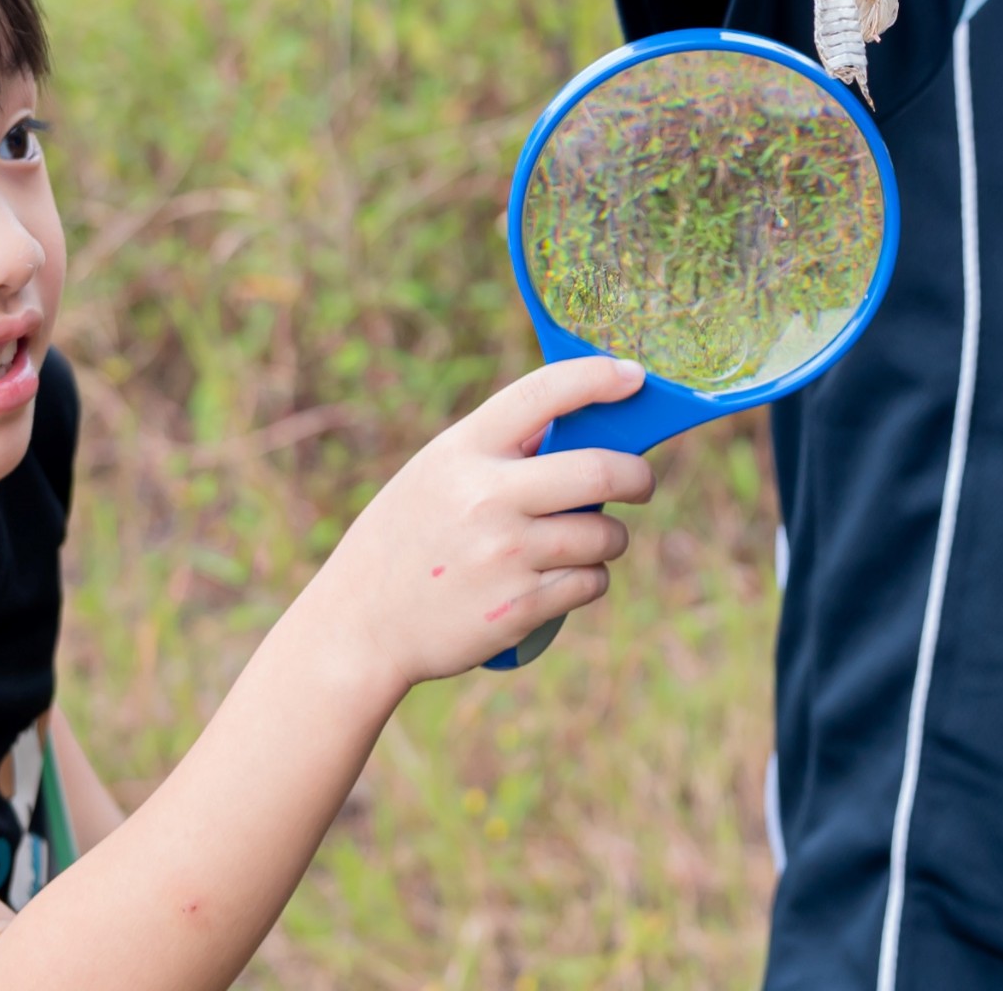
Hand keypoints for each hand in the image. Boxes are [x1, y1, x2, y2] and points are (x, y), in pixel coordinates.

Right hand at [304, 356, 654, 688]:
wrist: (361, 625)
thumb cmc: (407, 538)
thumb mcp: (436, 473)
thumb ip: (499, 450)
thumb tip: (584, 425)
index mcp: (463, 451)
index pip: (542, 393)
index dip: (596, 377)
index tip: (633, 377)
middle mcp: (487, 498)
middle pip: (600, 472)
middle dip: (637, 476)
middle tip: (641, 482)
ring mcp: (505, 555)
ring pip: (605, 536)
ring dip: (611, 538)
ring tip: (589, 541)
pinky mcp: (519, 607)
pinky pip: (591, 582)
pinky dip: (591, 578)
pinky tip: (567, 576)